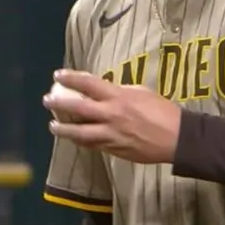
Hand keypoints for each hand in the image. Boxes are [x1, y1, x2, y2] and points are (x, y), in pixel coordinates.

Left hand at [43, 69, 181, 163]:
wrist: (177, 138)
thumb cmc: (163, 111)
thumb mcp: (142, 93)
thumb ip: (121, 92)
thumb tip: (106, 91)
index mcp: (118, 96)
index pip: (88, 83)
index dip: (71, 78)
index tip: (58, 74)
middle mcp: (110, 115)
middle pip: (77, 108)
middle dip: (59, 103)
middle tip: (47, 100)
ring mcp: (110, 134)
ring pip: (79, 133)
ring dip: (63, 129)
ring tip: (53, 126)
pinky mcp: (113, 149)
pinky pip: (91, 145)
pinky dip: (80, 141)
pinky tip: (73, 139)